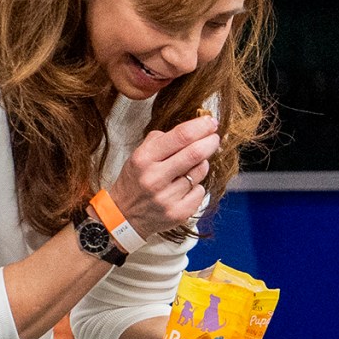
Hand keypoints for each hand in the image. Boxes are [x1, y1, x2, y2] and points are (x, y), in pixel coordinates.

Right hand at [108, 114, 218, 241]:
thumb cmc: (135, 181)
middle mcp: (154, 178)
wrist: (124, 216)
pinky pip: (200, 191)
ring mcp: (167, 198)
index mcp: (144, 159)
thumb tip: (193, 128)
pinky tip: (185, 187)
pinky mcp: (177, 213)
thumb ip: (161, 140)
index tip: (212, 122)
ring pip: (200, 172)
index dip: (201, 126)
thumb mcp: (138, 155)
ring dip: (202, 164)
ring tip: (191, 166)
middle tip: (214, 138)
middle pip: (195, 153)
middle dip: (210, 142)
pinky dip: (197, 185)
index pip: (180, 136)